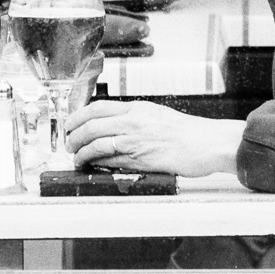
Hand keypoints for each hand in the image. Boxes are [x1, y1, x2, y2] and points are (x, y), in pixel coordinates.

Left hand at [64, 99, 245, 177]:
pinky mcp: (141, 159)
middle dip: (73, 135)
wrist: (207, 143)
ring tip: (76, 158)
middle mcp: (133, 122)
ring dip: (81, 152)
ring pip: (97, 144)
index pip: (98, 108)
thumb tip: (113, 128)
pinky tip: (92, 166)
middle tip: (67, 143)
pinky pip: (111, 160)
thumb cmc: (187, 133)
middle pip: (92, 125)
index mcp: (137, 109)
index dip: (78, 116)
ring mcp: (136, 140)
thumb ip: (135, 120)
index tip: (69, 123)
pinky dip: (97, 163)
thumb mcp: (157, 116)